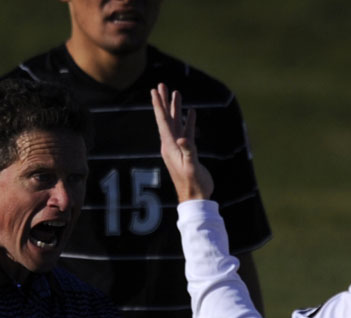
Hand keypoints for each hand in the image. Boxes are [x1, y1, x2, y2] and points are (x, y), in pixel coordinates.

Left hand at [151, 82, 213, 200]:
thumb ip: (188, 152)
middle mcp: (171, 145)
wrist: (196, 199)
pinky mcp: (186, 152)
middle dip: (164, 102)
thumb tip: (182, 139)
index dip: (159, 105)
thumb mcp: (191, 167)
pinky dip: (187, 121)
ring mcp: (178, 148)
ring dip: (175, 108)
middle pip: (166, 118)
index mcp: (170, 146)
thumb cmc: (194, 184)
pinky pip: (186, 132)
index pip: (163, 121)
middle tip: (161, 85)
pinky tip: (190, 112)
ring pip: (175, 123)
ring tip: (176, 93)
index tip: (154, 91)